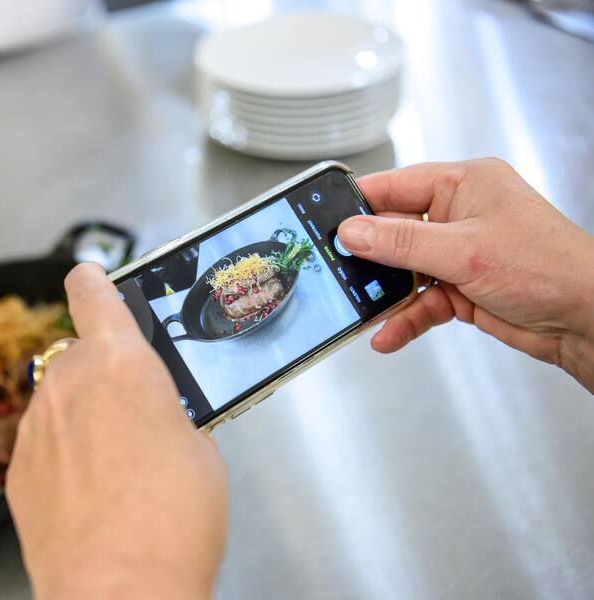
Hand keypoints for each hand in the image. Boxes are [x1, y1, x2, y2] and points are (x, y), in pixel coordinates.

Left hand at [6, 263, 227, 598]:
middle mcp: (68, 382)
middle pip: (80, 356)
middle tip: (139, 413)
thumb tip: (162, 415)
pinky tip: (93, 493)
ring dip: (84, 416)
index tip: (92, 277)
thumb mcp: (202, 450)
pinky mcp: (17, 470)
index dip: (93, 281)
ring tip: (120, 466)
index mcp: (121, 361)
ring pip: (60, 401)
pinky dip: (64, 455)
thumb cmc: (170, 519)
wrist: (117, 588)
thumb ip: (174, 412)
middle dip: (106, 373)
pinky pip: (44, 444)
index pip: (92, 293)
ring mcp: (36, 426)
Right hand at [338, 158, 593, 391]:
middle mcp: (459, 214)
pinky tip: (388, 334)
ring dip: (383, 296)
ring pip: (403, 271)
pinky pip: (420, 301)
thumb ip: (401, 243)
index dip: (358, 205)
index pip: (395, 186)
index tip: (323, 222)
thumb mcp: (464, 251)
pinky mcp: (461, 288)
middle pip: (393, 232)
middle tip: (336, 274)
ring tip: (360, 311)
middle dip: (368, 258)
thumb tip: (352, 232)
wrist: (586, 319)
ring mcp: (459, 253)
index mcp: (463, 184)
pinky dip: (404, 319)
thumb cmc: (549, 268)